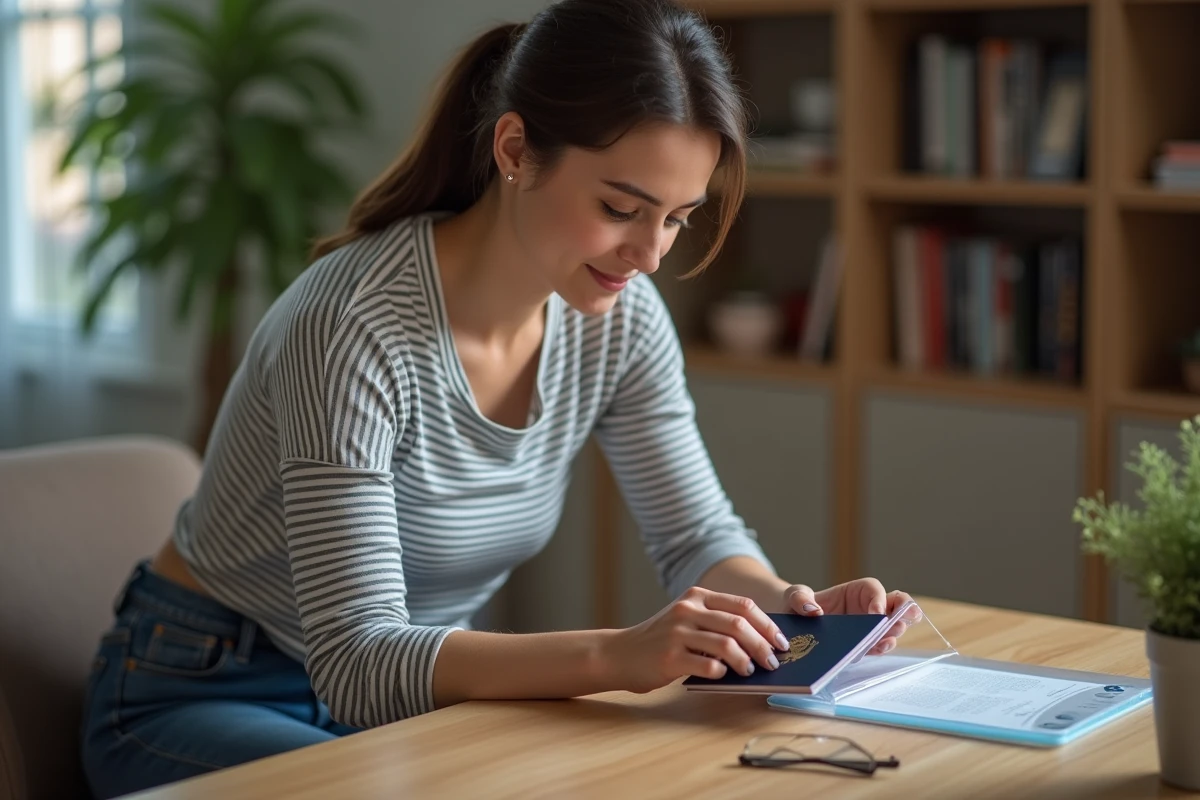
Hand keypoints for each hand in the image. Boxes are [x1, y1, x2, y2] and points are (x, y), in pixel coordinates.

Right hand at [605, 586, 791, 693]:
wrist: (619, 654)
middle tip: (773, 661)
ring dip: (746, 661)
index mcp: (696, 596)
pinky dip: (722, 672)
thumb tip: (761, 642)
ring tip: (752, 671)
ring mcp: (677, 633)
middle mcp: (687, 610)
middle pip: (739, 624)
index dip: (767, 624)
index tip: (782, 641)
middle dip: (763, 645)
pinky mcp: (669, 657)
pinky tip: (725, 676)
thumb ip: (716, 623)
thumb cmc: (660, 640)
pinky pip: (707, 665)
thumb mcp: (686, 619)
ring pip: (726, 644)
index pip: (743, 605)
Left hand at [781, 578, 919, 654]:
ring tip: (885, 640)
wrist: (792, 626)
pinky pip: (878, 645)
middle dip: (902, 613)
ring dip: (892, 634)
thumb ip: (800, 598)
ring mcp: (868, 627)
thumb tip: (814, 611)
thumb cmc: (796, 605)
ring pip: (891, 627)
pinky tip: (878, 648)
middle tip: (897, 623)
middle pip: (895, 605)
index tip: (875, 613)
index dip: (879, 599)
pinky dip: (880, 647)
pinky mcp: (864, 644)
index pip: (875, 589)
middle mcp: (867, 608)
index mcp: (855, 591)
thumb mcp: (794, 596)